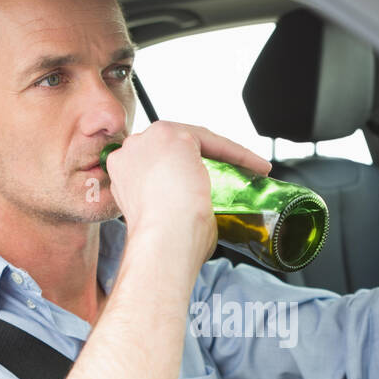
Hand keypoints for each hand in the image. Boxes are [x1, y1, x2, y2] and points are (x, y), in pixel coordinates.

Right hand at [105, 121, 271, 272]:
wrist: (162, 242)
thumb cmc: (164, 243)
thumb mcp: (159, 217)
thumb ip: (169, 202)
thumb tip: (199, 210)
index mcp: (122, 173)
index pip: (158, 163)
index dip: (183, 173)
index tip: (203, 187)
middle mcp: (130, 151)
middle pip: (174, 148)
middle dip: (201, 159)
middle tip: (228, 175)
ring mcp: (149, 140)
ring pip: (195, 140)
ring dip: (224, 153)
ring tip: (247, 170)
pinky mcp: (175, 136)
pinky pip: (213, 141)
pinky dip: (237, 153)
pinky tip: (255, 167)